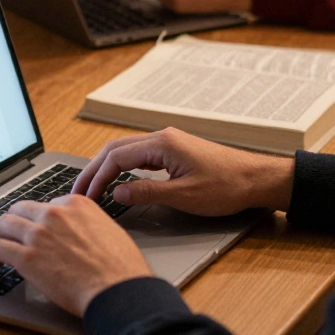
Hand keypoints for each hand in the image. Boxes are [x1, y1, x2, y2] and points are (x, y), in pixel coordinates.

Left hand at [0, 196, 151, 316]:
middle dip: (13, 223)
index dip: (36, 220)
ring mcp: (38, 233)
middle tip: (10, 236)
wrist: (117, 290)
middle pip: (20, 210)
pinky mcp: (27, 256)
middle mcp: (54, 214)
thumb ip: (87, 225)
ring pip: (4, 225)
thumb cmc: (120, 269)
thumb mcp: (109, 231)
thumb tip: (77, 234)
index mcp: (75, 204)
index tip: (33, 230)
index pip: (44, 206)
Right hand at [72, 128, 294, 215]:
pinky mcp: (174, 151)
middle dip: (93, 170)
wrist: (257, 179)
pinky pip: (138, 155)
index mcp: (162, 144)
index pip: (116, 157)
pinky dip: (121, 167)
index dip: (97, 178)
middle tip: (77, 191)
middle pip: (114, 149)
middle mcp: (162, 138)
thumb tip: (117, 193)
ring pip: (125, 150)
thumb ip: (147, 193)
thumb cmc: (228, 186)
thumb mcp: (184, 196)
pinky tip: (116, 180)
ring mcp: (168, 142)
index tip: (85, 197)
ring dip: (105, 167)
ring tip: (90, 187)